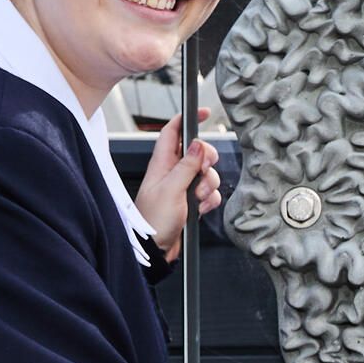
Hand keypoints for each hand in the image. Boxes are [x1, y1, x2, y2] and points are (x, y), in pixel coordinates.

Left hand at [135, 108, 219, 263]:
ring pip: (206, 173)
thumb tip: (198, 145)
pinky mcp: (191, 201)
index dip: (187, 119)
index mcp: (161, 164)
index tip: (203, 112)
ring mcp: (182, 186)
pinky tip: (201, 208)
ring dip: (209, 185)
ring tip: (197, 197)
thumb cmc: (153, 221)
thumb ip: (186, 166)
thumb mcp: (171, 190)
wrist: (155, 249)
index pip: (174, 132)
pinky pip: (209, 192)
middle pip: (198, 152)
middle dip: (207, 161)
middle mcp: (172, 172)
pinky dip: (210, 199)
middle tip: (203, 171)